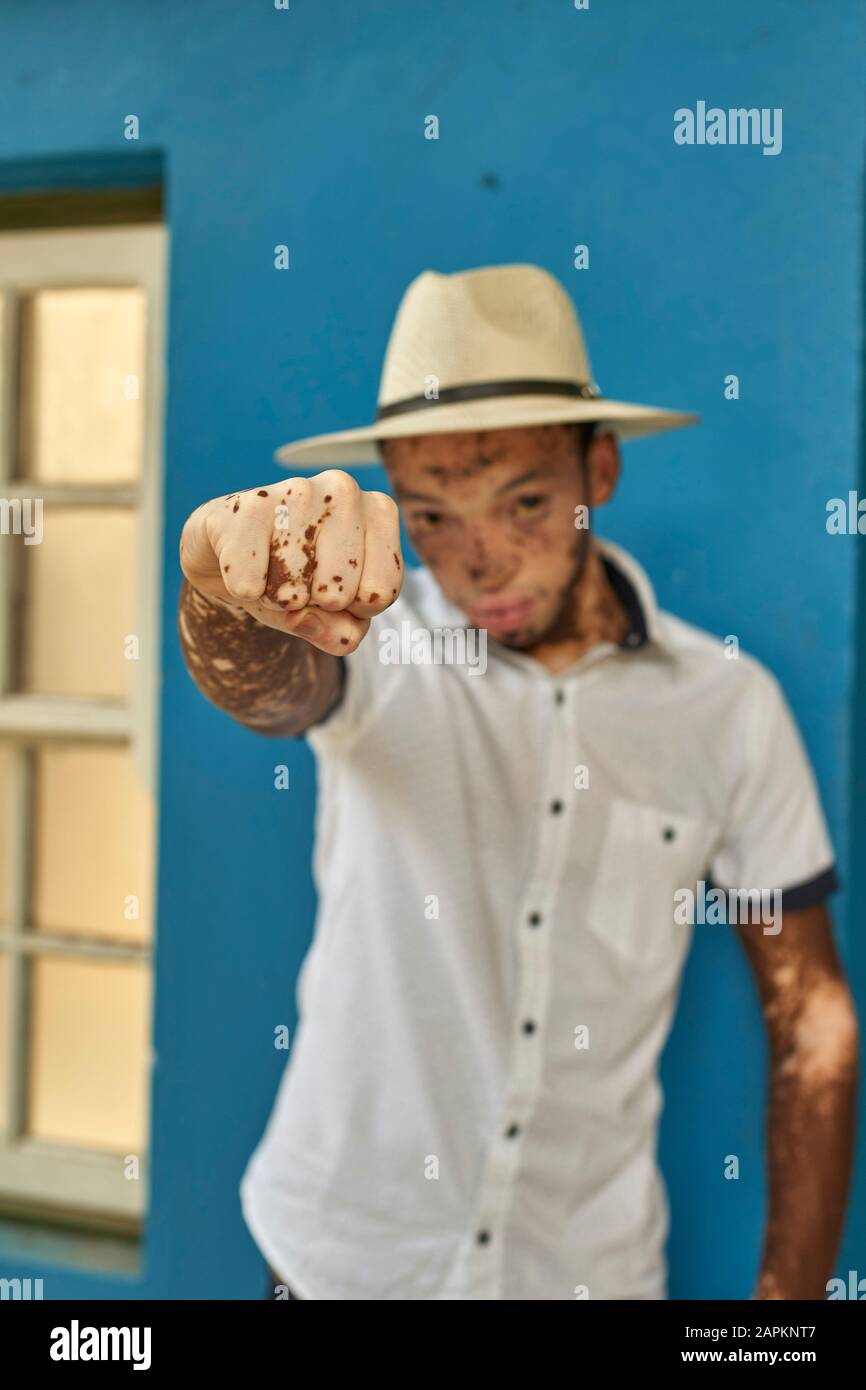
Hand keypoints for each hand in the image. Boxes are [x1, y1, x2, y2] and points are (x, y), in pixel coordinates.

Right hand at [179, 471, 402, 653]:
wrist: (230, 550)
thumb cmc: (296, 579)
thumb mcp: (333, 616)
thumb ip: (342, 634)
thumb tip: (300, 617)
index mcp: (379, 512)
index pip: (381, 593)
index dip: (353, 608)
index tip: (335, 584)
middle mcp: (343, 490)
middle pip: (339, 595)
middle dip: (313, 603)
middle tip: (296, 576)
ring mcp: (297, 492)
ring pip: (293, 593)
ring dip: (276, 596)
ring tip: (270, 567)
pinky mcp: (249, 506)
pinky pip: (250, 586)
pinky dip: (244, 592)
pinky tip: (244, 565)